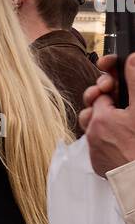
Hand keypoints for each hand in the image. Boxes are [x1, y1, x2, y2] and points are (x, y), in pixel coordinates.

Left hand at [79, 53, 134, 175]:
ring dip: (106, 122)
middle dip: (105, 103)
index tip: (113, 80)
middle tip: (118, 101)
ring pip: (95, 129)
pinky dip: (108, 140)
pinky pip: (99, 146)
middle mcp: (92, 134)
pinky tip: (122, 140)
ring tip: (121, 122)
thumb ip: (134, 82)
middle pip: (94, 110)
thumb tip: (131, 59)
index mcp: (101, 118)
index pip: (100, 94)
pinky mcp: (99, 165)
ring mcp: (95, 151)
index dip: (109, 86)